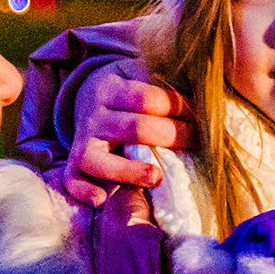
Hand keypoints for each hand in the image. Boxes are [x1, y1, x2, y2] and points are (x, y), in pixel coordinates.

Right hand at [64, 73, 188, 206]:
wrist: (86, 97)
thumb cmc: (128, 91)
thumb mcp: (140, 74)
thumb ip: (164, 79)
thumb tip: (203, 94)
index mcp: (110, 88)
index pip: (148, 99)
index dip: (178, 107)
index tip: (200, 115)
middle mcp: (94, 115)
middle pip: (134, 128)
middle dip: (172, 136)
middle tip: (197, 141)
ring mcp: (81, 141)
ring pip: (96, 158)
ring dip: (128, 170)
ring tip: (157, 177)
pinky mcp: (74, 164)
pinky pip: (71, 179)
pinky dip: (82, 191)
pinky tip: (100, 200)